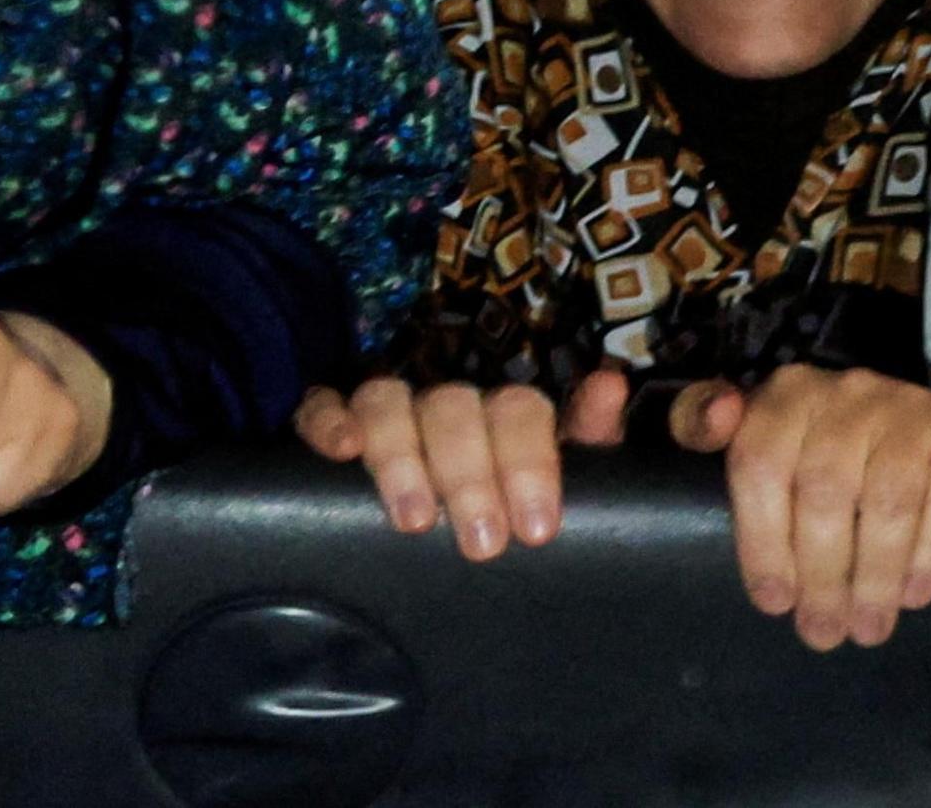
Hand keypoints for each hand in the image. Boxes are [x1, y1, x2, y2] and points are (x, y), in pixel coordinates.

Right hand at [292, 369, 637, 560]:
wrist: (444, 538)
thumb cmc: (507, 510)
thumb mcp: (558, 487)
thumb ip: (588, 442)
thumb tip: (609, 385)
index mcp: (504, 418)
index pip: (519, 411)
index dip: (529, 464)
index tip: (536, 530)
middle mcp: (446, 407)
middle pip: (454, 408)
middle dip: (469, 475)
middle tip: (482, 544)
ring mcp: (388, 412)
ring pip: (389, 401)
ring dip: (402, 455)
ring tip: (413, 521)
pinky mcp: (329, 422)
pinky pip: (321, 405)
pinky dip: (329, 420)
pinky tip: (342, 451)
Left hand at [675, 365, 930, 650]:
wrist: (913, 426)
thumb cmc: (816, 447)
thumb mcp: (753, 431)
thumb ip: (702, 421)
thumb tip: (714, 420)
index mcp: (785, 395)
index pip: (761, 465)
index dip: (763, 541)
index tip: (773, 603)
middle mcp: (847, 391)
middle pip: (825, 491)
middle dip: (823, 575)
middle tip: (824, 632)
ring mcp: (909, 407)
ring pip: (888, 501)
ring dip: (875, 577)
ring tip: (868, 629)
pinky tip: (914, 594)